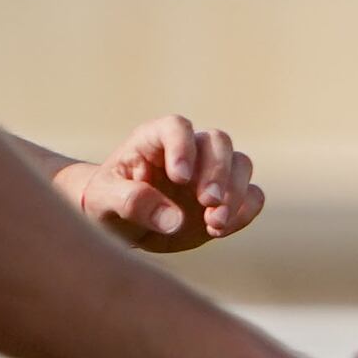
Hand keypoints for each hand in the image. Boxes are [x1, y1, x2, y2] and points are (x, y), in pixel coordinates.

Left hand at [56, 115, 262, 253]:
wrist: (120, 225)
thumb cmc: (104, 203)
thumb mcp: (105, 201)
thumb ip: (133, 203)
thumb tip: (175, 219)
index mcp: (154, 139)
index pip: (177, 127)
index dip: (183, 147)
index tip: (180, 179)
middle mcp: (189, 150)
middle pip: (218, 142)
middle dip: (218, 172)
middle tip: (207, 203)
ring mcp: (211, 173)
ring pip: (241, 164)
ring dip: (235, 192)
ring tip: (214, 223)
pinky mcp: (226, 199)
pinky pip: (252, 196)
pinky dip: (245, 211)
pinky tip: (220, 230)